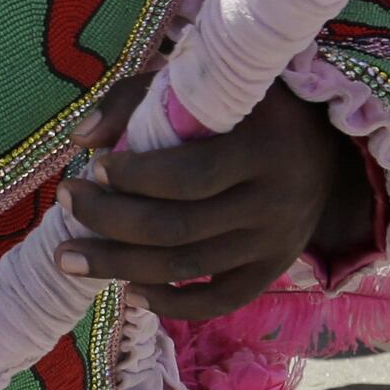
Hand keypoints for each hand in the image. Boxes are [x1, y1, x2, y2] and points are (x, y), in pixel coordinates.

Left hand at [57, 77, 372, 322]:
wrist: (324, 147)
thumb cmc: (247, 107)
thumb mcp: (206, 85)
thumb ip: (140, 98)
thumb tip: (81, 139)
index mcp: (264, 147)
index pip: (190, 176)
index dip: (135, 178)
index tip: (94, 168)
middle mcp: (275, 201)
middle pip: (179, 227)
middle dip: (110, 220)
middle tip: (65, 203)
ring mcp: (276, 242)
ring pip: (189, 266)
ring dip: (120, 265)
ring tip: (69, 256)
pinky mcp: (272, 269)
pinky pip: (220, 300)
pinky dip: (173, 303)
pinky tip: (128, 292)